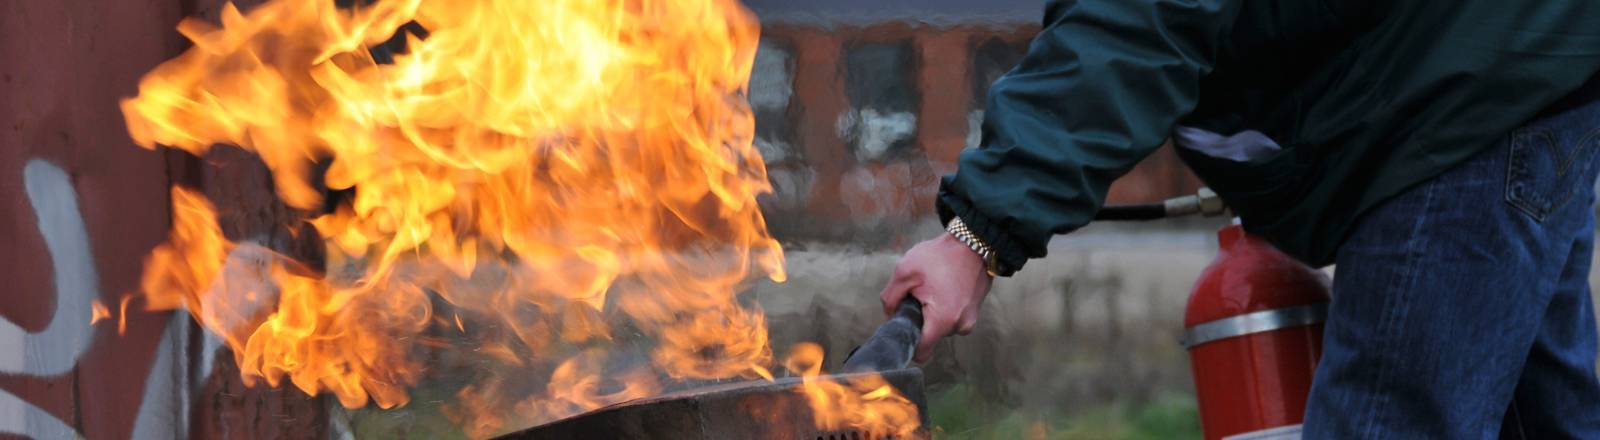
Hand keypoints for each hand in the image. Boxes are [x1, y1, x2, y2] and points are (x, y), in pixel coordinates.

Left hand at [879, 232, 993, 362]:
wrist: (974, 241)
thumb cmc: (940, 256)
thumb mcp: (905, 272)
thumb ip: (890, 298)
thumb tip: (889, 315)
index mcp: (942, 321)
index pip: (922, 352)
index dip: (908, 343)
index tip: (902, 328)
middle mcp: (960, 326)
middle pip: (931, 336)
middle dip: (921, 319)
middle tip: (918, 294)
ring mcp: (971, 319)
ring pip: (942, 325)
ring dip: (934, 312)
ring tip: (933, 287)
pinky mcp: (975, 310)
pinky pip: (954, 316)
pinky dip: (946, 306)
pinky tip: (944, 286)